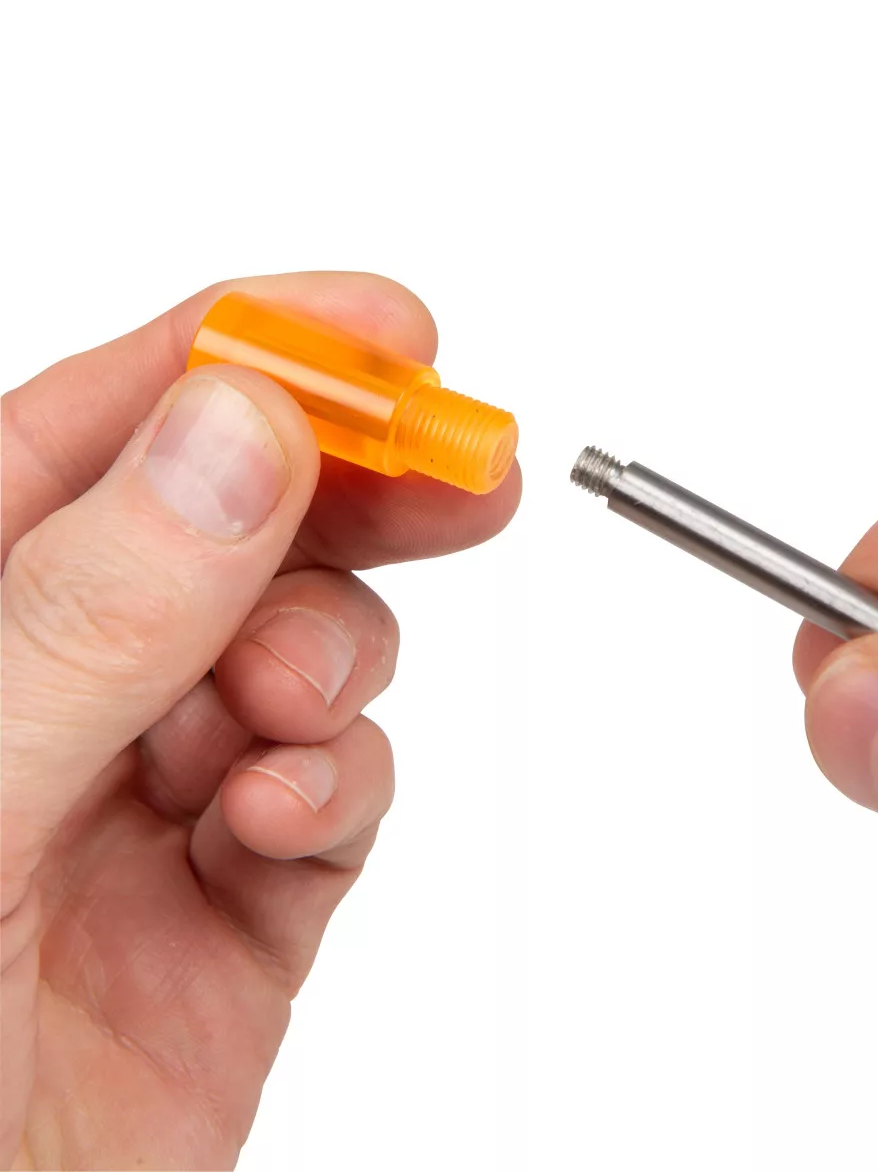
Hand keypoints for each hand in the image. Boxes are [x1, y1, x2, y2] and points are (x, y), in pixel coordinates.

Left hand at [1, 273, 519, 1170]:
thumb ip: (93, 615)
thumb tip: (239, 435)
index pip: (105, 427)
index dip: (249, 352)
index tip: (385, 328)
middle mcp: (54, 686)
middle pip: (233, 523)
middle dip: (349, 490)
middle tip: (463, 464)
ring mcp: (145, 794)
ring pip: (298, 650)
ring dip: (326, 658)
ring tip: (292, 711)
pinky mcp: (233, 908)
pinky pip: (328, 794)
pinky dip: (334, 786)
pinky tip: (283, 817)